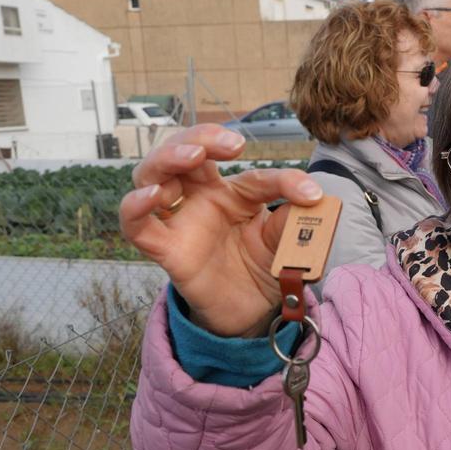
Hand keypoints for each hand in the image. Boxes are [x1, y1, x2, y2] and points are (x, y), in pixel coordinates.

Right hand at [119, 124, 324, 337]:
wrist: (249, 312)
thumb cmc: (261, 268)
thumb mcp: (286, 242)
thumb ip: (296, 219)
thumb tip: (315, 199)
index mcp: (233, 193)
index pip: (254, 175)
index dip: (284, 181)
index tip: (309, 194)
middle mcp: (200, 199)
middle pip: (184, 151)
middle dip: (202, 137)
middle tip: (232, 144)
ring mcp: (179, 221)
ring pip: (151, 174)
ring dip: (168, 158)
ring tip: (193, 157)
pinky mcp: (164, 249)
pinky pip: (135, 224)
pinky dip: (136, 206)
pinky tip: (153, 196)